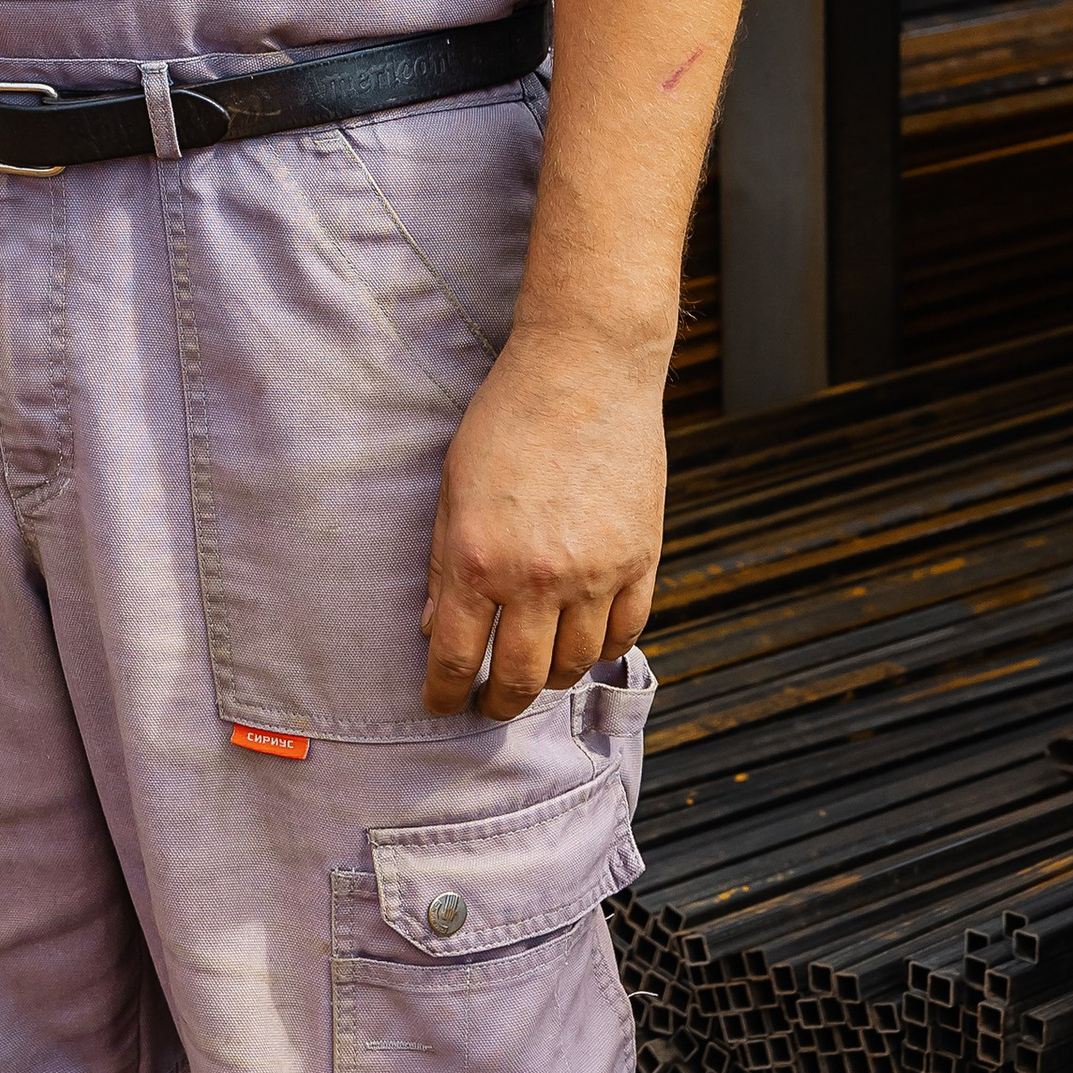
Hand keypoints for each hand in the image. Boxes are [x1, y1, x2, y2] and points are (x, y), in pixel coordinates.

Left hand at [420, 319, 664, 718]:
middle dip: (496, 703)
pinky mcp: (640, 560)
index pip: (453, 657)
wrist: (585, 367)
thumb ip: (440, 561)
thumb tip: (432, 627)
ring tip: (534, 668)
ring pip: (574, 665)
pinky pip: (625, 635)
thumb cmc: (508, 416)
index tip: (440, 705)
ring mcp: (595, 573)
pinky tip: (584, 642)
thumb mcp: (453, 483)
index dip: (443, 693)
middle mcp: (536, 577)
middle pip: (518, 678)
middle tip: (488, 703)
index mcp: (478, 557)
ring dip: (550, 678)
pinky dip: (603, 650)